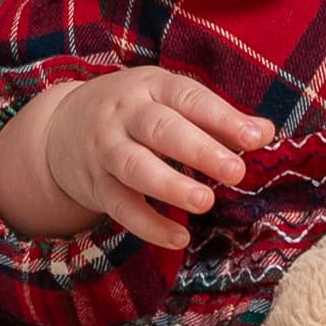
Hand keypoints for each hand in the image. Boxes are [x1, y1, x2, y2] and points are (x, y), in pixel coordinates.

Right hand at [0, 67, 270, 251]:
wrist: (59, 128)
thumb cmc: (135, 113)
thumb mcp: (170, 102)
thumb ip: (217, 118)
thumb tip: (265, 132)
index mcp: (152, 87)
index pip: (190, 98)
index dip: (222, 118)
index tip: (255, 139)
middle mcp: (125, 114)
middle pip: (161, 129)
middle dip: (199, 150)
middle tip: (235, 172)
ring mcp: (106, 150)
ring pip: (135, 167)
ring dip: (170, 185)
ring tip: (205, 202)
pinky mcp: (96, 186)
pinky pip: (121, 207)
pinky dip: (148, 225)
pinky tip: (178, 238)